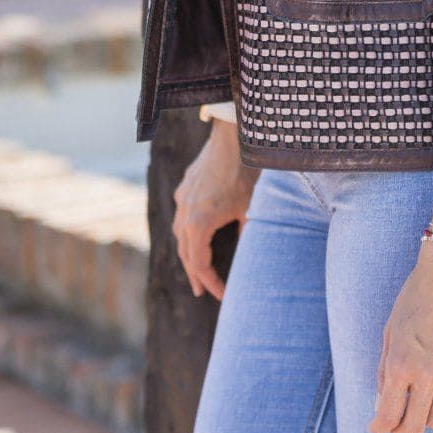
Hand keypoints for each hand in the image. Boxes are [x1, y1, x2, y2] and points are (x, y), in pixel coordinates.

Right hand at [172, 118, 258, 300]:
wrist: (234, 137)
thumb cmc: (246, 173)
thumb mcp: (251, 210)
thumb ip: (246, 236)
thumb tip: (248, 254)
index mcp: (199, 224)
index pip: (200, 264)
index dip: (211, 283)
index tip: (223, 295)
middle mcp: (185, 213)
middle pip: (185, 253)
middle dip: (195, 274)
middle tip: (202, 292)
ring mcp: (183, 198)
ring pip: (181, 234)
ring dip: (190, 253)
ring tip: (197, 268)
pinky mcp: (186, 186)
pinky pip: (183, 215)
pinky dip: (189, 230)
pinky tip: (198, 232)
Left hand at [368, 241, 432, 432]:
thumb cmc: (415, 299)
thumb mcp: (389, 333)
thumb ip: (385, 371)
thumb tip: (384, 402)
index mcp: (402, 365)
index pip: (388, 416)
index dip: (379, 427)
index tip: (376, 427)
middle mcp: (429, 375)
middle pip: (414, 427)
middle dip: (399, 430)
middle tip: (394, 424)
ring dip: (423, 417)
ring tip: (417, 404)